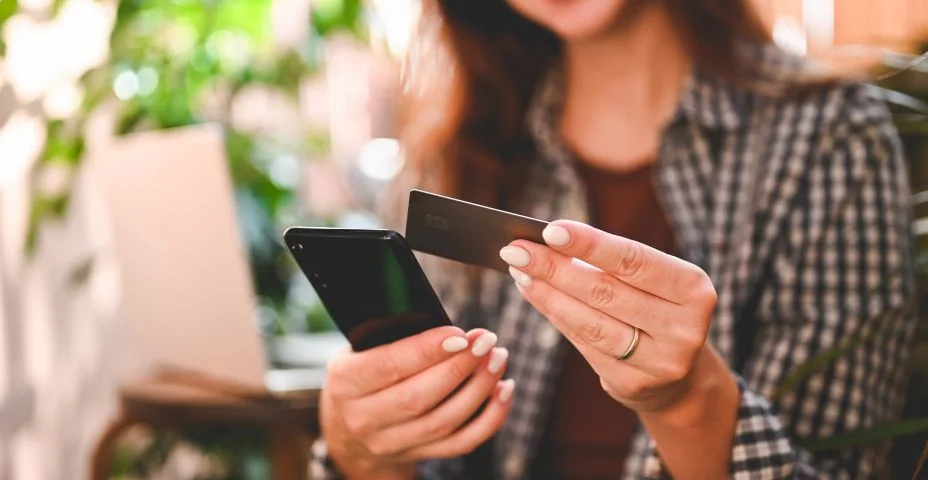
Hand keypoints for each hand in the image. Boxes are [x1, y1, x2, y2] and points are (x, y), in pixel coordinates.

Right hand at [320, 327, 513, 478]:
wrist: (350, 426)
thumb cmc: (365, 370)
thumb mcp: (362, 348)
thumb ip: (395, 336)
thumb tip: (449, 326)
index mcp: (346, 382)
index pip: (388, 366)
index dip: (427, 350)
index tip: (460, 334)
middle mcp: (363, 418)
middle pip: (419, 397)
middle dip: (460, 367)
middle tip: (486, 340)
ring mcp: (390, 443)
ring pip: (444, 422)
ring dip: (479, 388)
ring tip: (498, 357)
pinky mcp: (417, 455)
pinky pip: (461, 443)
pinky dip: (490, 418)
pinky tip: (504, 389)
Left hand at [500, 219, 718, 413]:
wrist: (679, 373)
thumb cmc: (655, 307)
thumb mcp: (652, 281)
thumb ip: (611, 263)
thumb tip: (548, 241)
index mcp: (693, 289)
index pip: (633, 260)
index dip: (590, 244)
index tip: (549, 230)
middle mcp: (683, 328)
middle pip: (606, 292)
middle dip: (554, 268)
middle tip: (516, 249)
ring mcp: (660, 362)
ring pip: (590, 323)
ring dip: (547, 294)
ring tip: (519, 271)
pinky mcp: (634, 385)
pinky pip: (584, 345)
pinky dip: (555, 316)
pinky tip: (535, 295)